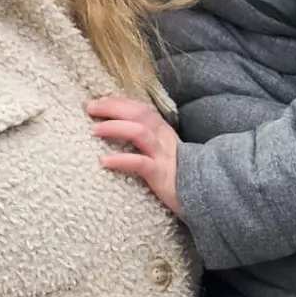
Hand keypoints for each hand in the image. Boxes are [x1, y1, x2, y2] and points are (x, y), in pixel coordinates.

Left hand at [88, 96, 181, 214]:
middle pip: (139, 113)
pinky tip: (104, 160)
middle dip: (113, 107)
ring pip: (139, 132)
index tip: (96, 101)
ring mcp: (163, 155)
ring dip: (115, 128)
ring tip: (94, 130)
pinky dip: (120, 159)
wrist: (205, 195)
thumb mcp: (162, 152)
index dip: (118, 102)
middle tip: (90, 108)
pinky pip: (140, 163)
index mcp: (162, 131)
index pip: (140, 108)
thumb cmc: (176, 175)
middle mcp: (163, 138)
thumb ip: (145, 140)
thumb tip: (118, 132)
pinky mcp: (161, 174)